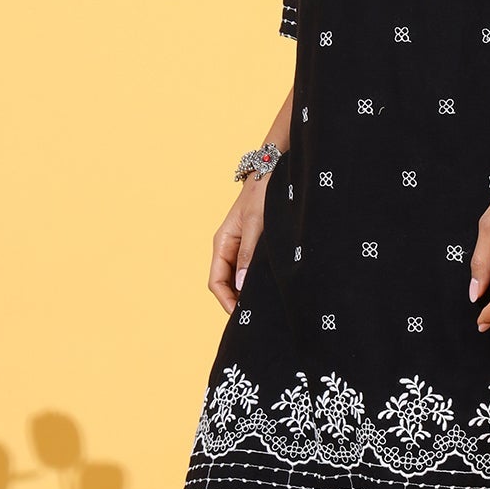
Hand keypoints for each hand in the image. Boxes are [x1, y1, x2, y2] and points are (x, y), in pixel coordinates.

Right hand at [208, 175, 271, 314]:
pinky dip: (255, 282)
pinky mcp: (255, 245)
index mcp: (222, 243)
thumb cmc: (263, 193)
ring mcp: (241, 247)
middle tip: (255, 318)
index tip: (241, 316)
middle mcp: (228, 248)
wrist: (273, 170)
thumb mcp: (255, 223)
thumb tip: (240, 285)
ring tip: (263, 308)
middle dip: (236, 301)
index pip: (216, 282)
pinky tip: (269, 290)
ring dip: (247, 293)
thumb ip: (247, 253)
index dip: (226, 301)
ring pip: (238, 279)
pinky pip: (250, 270)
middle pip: (226, 284)